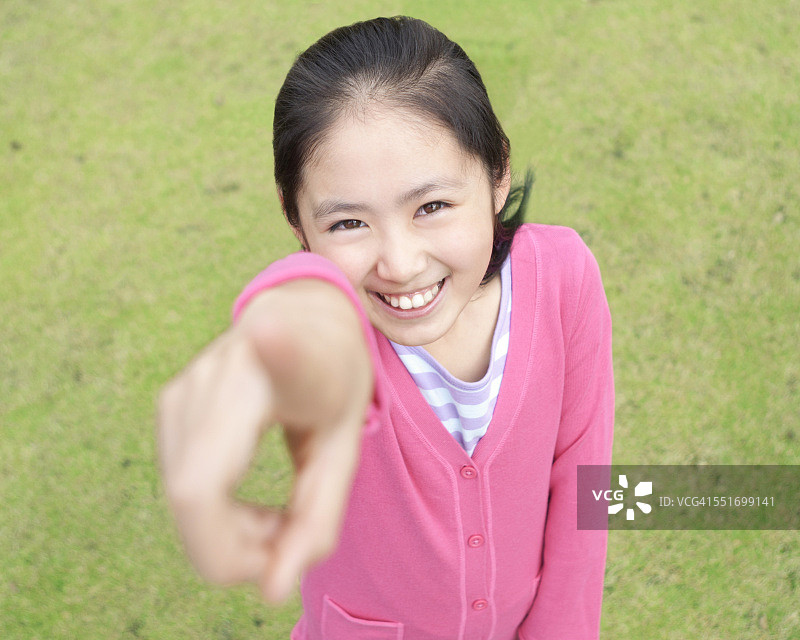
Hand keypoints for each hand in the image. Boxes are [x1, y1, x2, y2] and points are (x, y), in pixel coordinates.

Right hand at [157, 279, 372, 602]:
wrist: (302, 317)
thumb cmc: (332, 381)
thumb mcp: (347, 448)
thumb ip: (317, 520)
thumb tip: (270, 592)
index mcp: (291, 363)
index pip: (280, 364)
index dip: (267, 371)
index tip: (267, 338)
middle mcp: (224, 368)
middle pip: (196, 493)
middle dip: (235, 552)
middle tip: (286, 544)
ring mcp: (186, 385)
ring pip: (181, 498)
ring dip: (226, 537)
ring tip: (277, 520)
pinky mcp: (168, 405)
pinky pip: (178, 485)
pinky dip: (212, 516)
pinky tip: (247, 504)